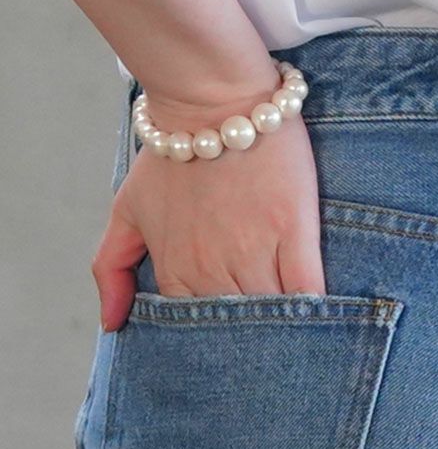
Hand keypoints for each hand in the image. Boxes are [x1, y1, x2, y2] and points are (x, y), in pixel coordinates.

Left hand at [91, 87, 324, 328]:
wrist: (214, 101)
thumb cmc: (173, 156)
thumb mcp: (127, 209)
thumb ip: (112, 267)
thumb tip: (113, 324)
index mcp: (177, 270)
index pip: (199, 329)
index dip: (217, 339)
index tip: (232, 343)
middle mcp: (214, 268)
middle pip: (242, 328)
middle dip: (254, 341)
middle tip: (266, 347)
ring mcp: (256, 251)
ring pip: (275, 314)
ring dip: (284, 328)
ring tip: (294, 334)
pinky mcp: (294, 231)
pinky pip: (308, 288)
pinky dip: (313, 307)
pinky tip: (316, 314)